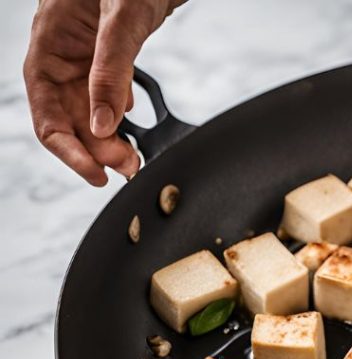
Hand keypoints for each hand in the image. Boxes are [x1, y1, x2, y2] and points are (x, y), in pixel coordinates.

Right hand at [23, 0, 183, 185]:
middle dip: (95, 148)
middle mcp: (63, 52)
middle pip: (68, 116)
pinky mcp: (110, 53)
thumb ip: (110, 70)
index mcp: (50, 41)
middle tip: (127, 167)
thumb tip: (106, 123)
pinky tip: (132, 129)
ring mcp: (86, 54)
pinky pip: (107, 94)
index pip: (45, 109)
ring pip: (89, 110)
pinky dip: (119, 116)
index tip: (95, 173)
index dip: (68, 147)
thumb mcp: (121, 19)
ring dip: (109, 138)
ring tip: (133, 158)